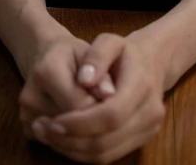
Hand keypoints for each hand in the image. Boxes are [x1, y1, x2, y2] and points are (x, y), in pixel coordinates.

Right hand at [19, 32, 116, 141]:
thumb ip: (100, 73)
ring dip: (83, 133)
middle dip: (93, 122)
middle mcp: (30, 96)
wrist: (45, 56)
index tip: (113, 103)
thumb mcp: (89, 55)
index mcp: (46, 71)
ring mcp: (26, 116)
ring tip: (91, 113)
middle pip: (71, 126)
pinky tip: (76, 120)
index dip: (101, 108)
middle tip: (105, 110)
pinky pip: (56, 144)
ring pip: (65, 139)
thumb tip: (110, 94)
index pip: (81, 105)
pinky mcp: (26, 129)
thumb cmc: (72, 54)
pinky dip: (70, 138)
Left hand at [29, 32, 165, 163]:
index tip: (53, 121)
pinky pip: (109, 156)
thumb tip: (84, 80)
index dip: (80, 123)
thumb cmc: (125, 51)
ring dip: (73, 149)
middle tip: (42, 129)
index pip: (110, 115)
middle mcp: (150, 112)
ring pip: (106, 154)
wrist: (152, 62)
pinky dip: (83, 152)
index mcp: (141, 85)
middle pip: (107, 141)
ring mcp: (149, 129)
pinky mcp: (142, 140)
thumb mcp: (110, 41)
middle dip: (71, 140)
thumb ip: (96, 56)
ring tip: (48, 134)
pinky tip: (65, 139)